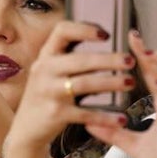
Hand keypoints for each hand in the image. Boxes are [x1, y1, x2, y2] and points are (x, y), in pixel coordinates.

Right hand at [2, 21, 135, 157]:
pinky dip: (105, 117)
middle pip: (80, 59)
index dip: (85, 29)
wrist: (26, 128)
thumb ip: (70, 59)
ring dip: (110, 83)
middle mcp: (44, 70)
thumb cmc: (46, 95)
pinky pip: (85, 113)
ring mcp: (48, 92)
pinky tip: (121, 118)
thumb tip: (106, 43)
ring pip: (85, 84)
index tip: (107, 34)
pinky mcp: (55, 113)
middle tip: (130, 61)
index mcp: (46, 55)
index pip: (62, 31)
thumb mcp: (50, 72)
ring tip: (130, 82)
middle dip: (108, 59)